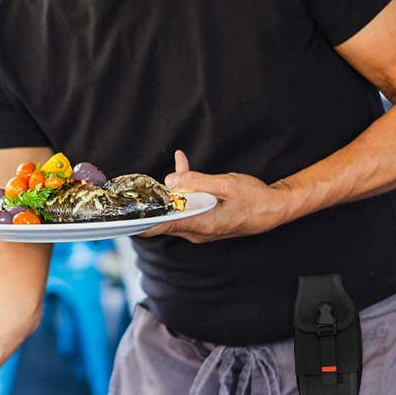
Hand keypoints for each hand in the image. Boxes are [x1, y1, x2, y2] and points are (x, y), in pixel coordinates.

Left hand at [140, 150, 290, 242]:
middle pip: (165, 217)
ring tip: (178, 164)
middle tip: (139, 183)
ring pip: (176, 209)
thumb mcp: (226, 185)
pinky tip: (184, 166)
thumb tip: (170, 181)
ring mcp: (201, 227)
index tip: (121, 217)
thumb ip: (197, 182)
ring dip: (172, 190)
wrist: (274, 209)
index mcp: (200, 224)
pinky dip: (185, 189)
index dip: (138, 222)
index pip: (160, 227)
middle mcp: (197, 230)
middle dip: (153, 200)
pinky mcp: (206, 220)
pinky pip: (189, 206)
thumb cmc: (254, 199)